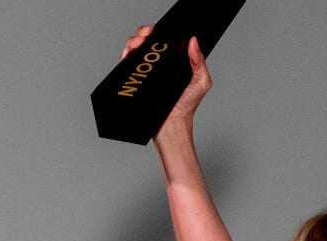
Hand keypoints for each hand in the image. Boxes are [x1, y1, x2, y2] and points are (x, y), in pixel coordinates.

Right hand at [119, 24, 211, 146]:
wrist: (172, 124)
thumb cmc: (187, 105)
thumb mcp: (201, 81)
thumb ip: (199, 61)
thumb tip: (194, 41)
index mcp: (173, 60)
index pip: (164, 39)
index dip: (159, 30)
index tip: (158, 29)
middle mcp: (158, 64)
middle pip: (147, 41)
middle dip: (144, 33)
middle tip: (147, 35)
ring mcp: (145, 72)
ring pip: (134, 50)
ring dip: (133, 42)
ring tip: (139, 43)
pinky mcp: (135, 80)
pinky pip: (126, 65)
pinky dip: (125, 56)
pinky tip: (130, 53)